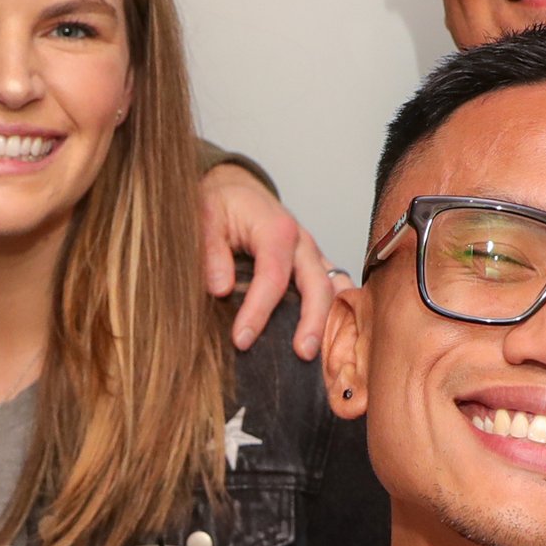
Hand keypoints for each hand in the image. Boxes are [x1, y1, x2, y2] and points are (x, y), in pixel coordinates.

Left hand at [199, 164, 341, 358]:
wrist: (236, 190)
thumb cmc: (221, 203)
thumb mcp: (206, 216)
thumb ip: (211, 251)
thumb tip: (220, 288)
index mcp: (276, 229)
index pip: (273, 277)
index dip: (258, 312)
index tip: (242, 340)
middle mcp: (302, 243)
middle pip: (317, 286)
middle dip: (313, 322)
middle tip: (303, 355)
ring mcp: (313, 255)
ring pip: (334, 289)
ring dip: (332, 321)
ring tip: (324, 354)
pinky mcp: (315, 265)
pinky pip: (335, 288)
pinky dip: (339, 312)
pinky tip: (335, 340)